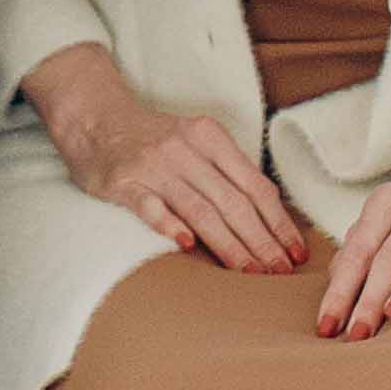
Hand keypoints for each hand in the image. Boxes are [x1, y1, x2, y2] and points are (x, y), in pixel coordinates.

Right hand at [23, 47, 308, 273]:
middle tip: (280, 273)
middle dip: (262, 242)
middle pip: (233, 202)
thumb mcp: (196, 142)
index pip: (255, 185)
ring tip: (250, 273)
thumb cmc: (154, 138)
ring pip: (200, 210)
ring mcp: (154, 166)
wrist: (95, 116)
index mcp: (210, 137)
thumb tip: (270, 218)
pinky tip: (189, 246)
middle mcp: (185, 150)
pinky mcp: (123, 182)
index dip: (279, 222)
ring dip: (229, 245)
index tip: (295, 252)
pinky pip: (151, 207)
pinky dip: (170, 225)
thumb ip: (227, 172)